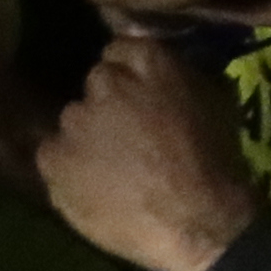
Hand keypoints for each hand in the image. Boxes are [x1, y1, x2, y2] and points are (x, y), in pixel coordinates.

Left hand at [35, 35, 258, 270]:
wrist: (196, 221)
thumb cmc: (216, 161)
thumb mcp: (218, 101)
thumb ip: (184, 76)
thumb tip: (173, 70)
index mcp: (148, 61)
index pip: (122, 49)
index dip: (131, 73)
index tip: (142, 92)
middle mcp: (104, 83)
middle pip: (96, 84)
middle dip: (110, 102)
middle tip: (128, 131)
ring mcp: (74, 121)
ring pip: (75, 121)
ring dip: (88, 136)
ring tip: (110, 166)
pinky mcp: (52, 159)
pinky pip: (55, 155)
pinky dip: (69, 167)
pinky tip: (92, 186)